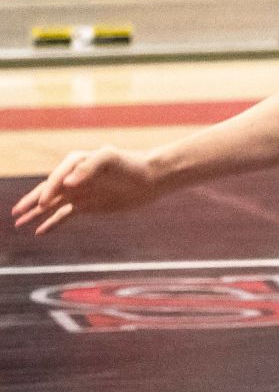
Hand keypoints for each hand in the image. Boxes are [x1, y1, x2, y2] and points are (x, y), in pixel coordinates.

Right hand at [11, 146, 160, 234]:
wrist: (149, 178)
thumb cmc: (130, 164)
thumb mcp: (110, 159)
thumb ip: (89, 168)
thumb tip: (68, 184)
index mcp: (74, 162)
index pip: (56, 179)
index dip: (48, 191)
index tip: (42, 205)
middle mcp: (72, 178)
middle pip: (46, 191)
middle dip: (30, 202)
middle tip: (15, 213)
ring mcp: (78, 193)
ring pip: (51, 205)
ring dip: (34, 214)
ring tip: (18, 223)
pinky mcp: (86, 206)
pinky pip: (63, 215)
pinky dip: (51, 223)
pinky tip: (39, 231)